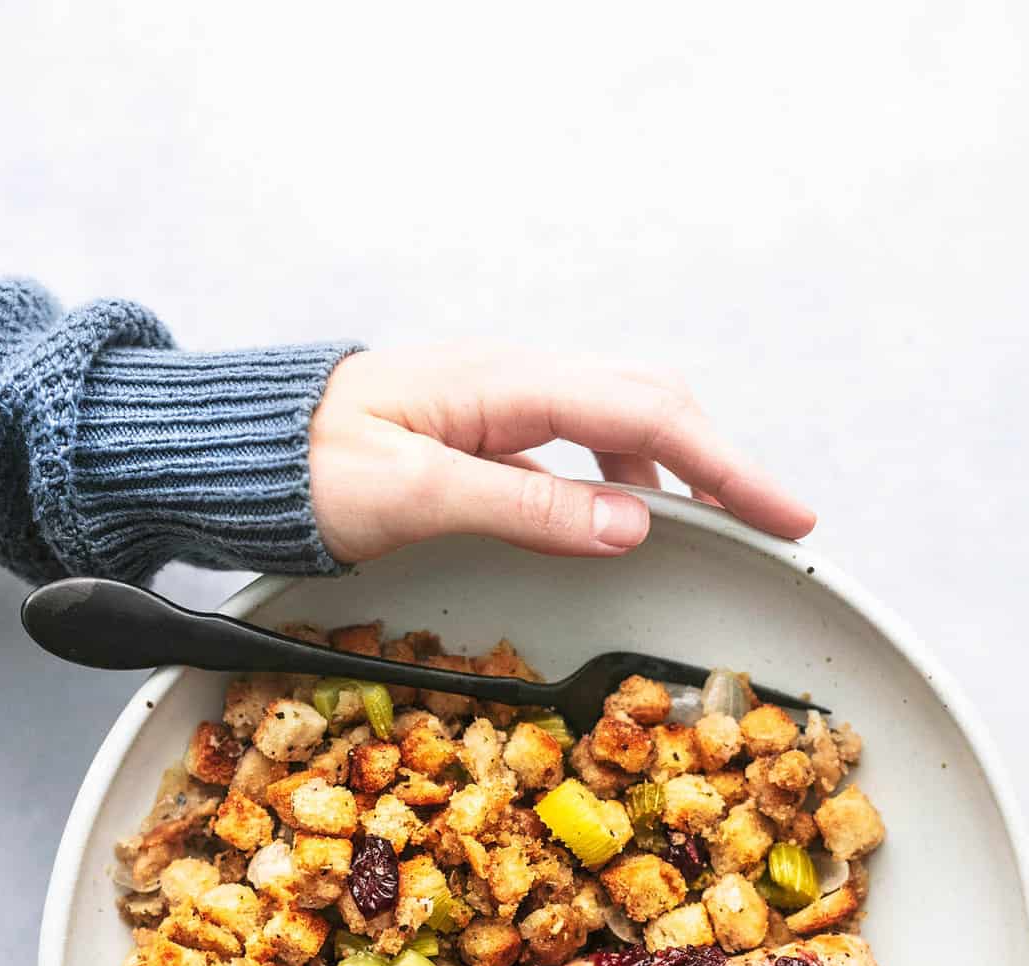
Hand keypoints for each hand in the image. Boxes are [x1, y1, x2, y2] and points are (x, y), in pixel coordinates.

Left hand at [308, 347, 815, 562]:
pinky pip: (583, 441)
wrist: (246, 445)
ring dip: (681, 469)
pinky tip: (631, 515)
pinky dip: (628, 477)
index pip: (646, 418)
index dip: (725, 469)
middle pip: (652, 403)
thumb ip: (528, 507)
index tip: (783, 516)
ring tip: (721, 525)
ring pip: (623, 419)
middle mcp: (517, 378)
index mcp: (507, 385)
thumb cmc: (311, 466)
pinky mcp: (492, 424)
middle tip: (779, 525)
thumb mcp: (417, 495)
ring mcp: (506, 397)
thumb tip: (633, 524)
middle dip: (724, 464)